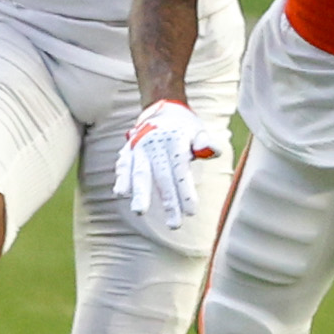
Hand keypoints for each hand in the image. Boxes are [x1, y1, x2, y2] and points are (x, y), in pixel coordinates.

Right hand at [113, 99, 221, 236]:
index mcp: (175, 141)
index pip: (180, 171)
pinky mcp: (128, 150)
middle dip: (168, 201)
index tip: (191, 212)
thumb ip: (205, 143)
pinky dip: (121, 177)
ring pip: (139, 172)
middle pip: (161, 176)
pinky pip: (123, 164)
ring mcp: (139, 147)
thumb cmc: (185, 128)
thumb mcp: (198, 131)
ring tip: (140, 211)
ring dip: (139, 192)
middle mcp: (155, 144)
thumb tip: (212, 151)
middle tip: (174, 224)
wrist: (163, 109)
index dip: (185, 192)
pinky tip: (121, 193)